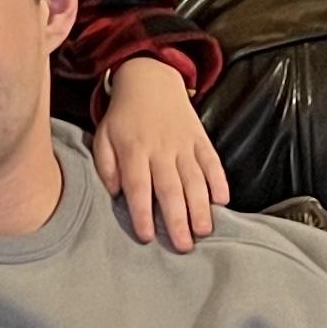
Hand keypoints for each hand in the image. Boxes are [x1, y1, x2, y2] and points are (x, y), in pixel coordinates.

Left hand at [92, 55, 229, 252]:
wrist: (149, 80)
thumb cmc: (123, 117)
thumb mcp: (103, 136)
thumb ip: (106, 166)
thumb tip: (115, 194)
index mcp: (132, 149)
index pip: (137, 186)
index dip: (142, 212)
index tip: (147, 237)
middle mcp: (159, 148)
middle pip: (170, 188)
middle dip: (177, 219)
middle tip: (183, 247)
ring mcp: (183, 143)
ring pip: (194, 179)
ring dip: (200, 207)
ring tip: (203, 232)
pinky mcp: (201, 138)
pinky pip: (213, 161)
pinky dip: (219, 181)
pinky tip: (222, 202)